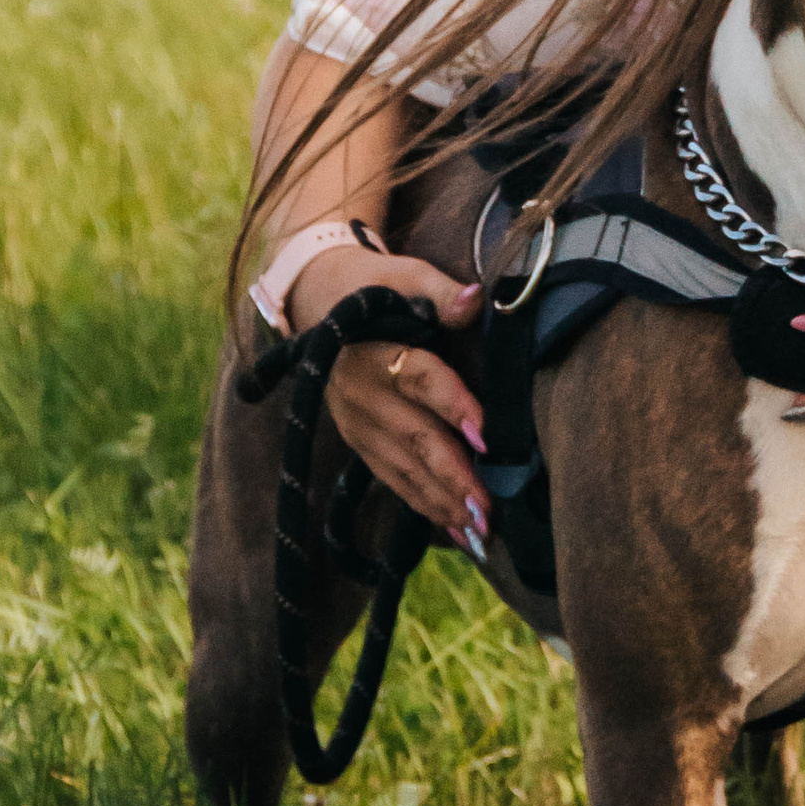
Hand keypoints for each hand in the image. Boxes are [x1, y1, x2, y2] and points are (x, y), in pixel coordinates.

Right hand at [298, 245, 488, 551]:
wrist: (317, 300)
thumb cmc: (374, 285)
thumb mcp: (403, 274)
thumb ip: (439, 289)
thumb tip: (474, 299)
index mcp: (374, 350)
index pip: (418, 378)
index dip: (452, 405)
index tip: (485, 436)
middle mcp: (361, 394)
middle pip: (413, 437)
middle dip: (452, 476)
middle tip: (487, 510)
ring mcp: (357, 424)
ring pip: (402, 468)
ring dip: (441, 501)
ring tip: (479, 531)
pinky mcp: (358, 441)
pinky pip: (392, 478)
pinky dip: (423, 504)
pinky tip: (455, 528)